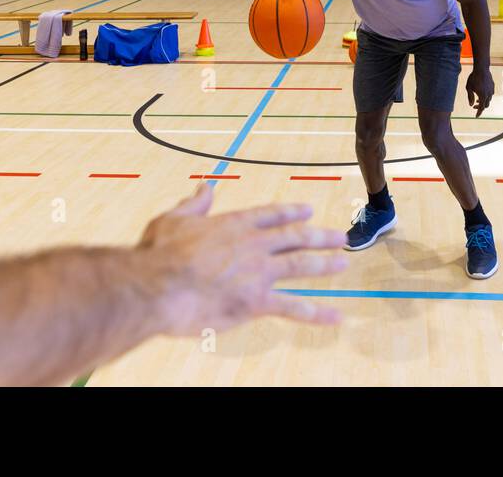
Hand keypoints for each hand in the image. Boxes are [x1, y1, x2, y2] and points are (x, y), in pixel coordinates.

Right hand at [137, 184, 346, 335]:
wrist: (159, 287)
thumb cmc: (160, 254)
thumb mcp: (174, 219)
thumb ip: (194, 204)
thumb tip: (205, 186)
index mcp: (234, 224)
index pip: (270, 215)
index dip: (291, 212)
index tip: (308, 210)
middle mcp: (253, 244)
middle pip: (294, 236)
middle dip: (319, 235)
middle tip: (339, 236)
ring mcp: (259, 272)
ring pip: (301, 265)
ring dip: (324, 263)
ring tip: (343, 261)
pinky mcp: (257, 301)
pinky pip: (293, 307)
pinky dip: (316, 313)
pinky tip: (335, 316)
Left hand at [466, 67, 493, 116]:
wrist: (482, 69)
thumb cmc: (473, 78)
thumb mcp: (469, 88)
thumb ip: (470, 97)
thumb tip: (471, 104)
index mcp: (482, 95)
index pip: (481, 108)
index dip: (479, 113)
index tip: (476, 116)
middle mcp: (489, 94)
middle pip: (486, 105)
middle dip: (480, 107)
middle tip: (474, 106)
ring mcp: (492, 90)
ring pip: (489, 99)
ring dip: (483, 101)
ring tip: (477, 99)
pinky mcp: (493, 86)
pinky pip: (490, 94)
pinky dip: (486, 96)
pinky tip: (482, 93)